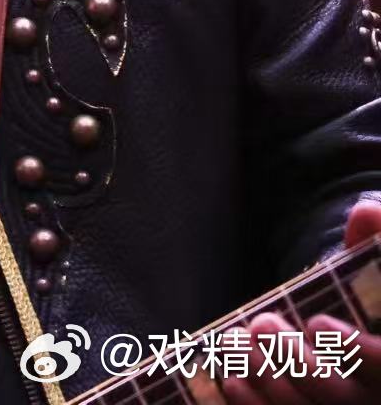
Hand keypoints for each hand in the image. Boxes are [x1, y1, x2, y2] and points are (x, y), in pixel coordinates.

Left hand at [222, 201, 380, 403]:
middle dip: (295, 362)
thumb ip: (380, 245)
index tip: (317, 322)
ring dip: (266, 378)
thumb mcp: (379, 279)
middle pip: (340, 399)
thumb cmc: (374, 308)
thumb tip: (364, 211)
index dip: (360, 354)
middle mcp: (377, 398)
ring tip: (237, 339)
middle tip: (261, 323)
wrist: (359, 354)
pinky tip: (231, 377)